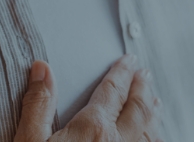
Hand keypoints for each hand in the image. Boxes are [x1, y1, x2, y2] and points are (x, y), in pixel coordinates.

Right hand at [15, 56, 162, 141]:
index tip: (128, 60)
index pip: (113, 91)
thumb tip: (42, 68)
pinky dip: (155, 140)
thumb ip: (38, 106)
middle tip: (145, 74)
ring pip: (151, 132)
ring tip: (156, 101)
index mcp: (94, 130)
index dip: (121, 73)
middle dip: (143, 88)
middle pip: (139, 108)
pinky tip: (154, 139)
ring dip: (153, 113)